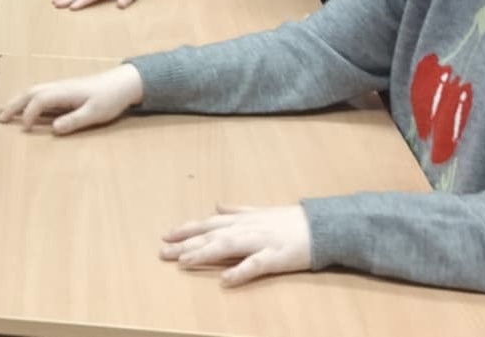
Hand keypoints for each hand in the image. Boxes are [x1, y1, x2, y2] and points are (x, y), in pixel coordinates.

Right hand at [0, 64, 142, 133]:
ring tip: (5, 112)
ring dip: (18, 101)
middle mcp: (59, 87)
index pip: (39, 101)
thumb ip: (74, 121)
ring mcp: (61, 88)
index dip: (29, 114)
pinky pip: (40, 93)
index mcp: (64, 92)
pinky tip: (25, 107)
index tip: (26, 129)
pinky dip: (28, 100)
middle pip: (30, 93)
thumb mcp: (94, 113)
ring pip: (33, 91)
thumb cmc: (110, 98)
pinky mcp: (65, 90)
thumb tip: (53, 128)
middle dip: (13, 104)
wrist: (123, 83)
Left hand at [160, 205, 312, 286]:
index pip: (209, 223)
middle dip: (186, 243)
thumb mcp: (261, 211)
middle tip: (163, 252)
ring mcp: (260, 242)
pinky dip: (239, 271)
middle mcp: (247, 228)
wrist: (322, 226)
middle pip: (211, 235)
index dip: (186, 229)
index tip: (166, 235)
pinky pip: (255, 265)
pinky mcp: (275, 257)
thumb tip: (217, 205)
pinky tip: (225, 279)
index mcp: (243, 219)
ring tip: (184, 262)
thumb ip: (238, 210)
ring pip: (227, 246)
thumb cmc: (291, 221)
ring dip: (204, 253)